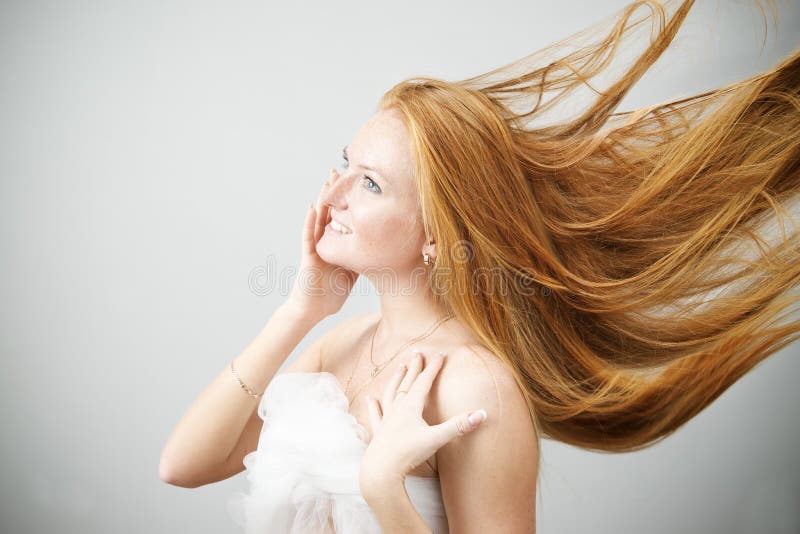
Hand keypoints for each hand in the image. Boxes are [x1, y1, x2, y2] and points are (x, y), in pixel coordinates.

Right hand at [287, 168, 358, 319]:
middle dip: (334, 192)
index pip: (341, 217)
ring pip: (318, 218)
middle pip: (329, 212)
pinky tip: (312, 208)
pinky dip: (309, 222)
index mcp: (335, 245)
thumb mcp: (351, 273)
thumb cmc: (329, 295)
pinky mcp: (308, 257)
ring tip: (326, 181)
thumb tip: (377, 252)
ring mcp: (315, 248)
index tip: (355, 182)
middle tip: (340, 169)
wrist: (312, 311)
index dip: (347, 200)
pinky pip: (308, 236)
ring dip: (322, 200)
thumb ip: (359, 260)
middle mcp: (324, 242)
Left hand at [359, 351, 488, 489]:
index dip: (433, 368)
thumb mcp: (437, 439)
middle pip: (407, 383)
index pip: (423, 382)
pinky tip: (370, 399)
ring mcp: (386, 420)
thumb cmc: (408, 453)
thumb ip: (458, 426)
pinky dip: (373, 405)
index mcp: (410, 407)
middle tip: (417, 353)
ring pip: (391, 394)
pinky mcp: (378, 432)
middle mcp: (397, 409)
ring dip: (396, 380)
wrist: (381, 471)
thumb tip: (482, 414)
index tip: (439, 355)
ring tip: (399, 368)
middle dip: (414, 368)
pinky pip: (376, 414)